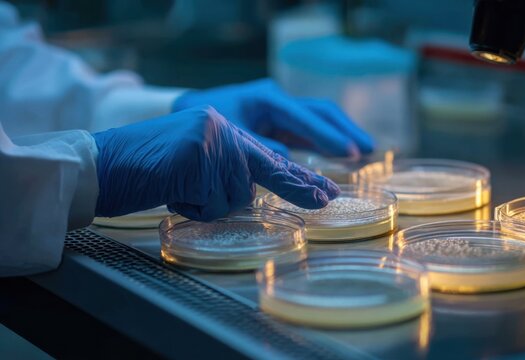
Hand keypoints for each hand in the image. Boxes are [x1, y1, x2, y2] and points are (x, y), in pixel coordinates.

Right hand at [92, 105, 339, 220]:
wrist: (104, 162)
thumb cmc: (148, 170)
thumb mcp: (195, 166)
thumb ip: (226, 171)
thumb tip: (257, 190)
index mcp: (222, 128)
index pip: (268, 155)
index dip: (299, 176)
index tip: (326, 191)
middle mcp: (220, 128)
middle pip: (261, 172)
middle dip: (296, 186)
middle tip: (328, 197)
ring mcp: (210, 139)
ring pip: (234, 196)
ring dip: (208, 205)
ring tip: (178, 189)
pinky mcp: (196, 154)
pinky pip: (210, 202)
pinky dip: (192, 207)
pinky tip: (170, 189)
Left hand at [172, 79, 373, 157]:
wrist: (192, 111)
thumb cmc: (207, 125)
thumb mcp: (229, 137)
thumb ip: (258, 148)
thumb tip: (287, 160)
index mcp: (267, 100)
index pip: (304, 118)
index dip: (327, 136)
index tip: (349, 151)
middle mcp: (280, 101)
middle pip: (321, 112)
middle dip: (345, 129)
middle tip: (368, 148)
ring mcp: (283, 110)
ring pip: (320, 118)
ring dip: (342, 133)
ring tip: (366, 150)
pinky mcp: (282, 122)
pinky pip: (311, 129)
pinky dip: (327, 140)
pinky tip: (343, 152)